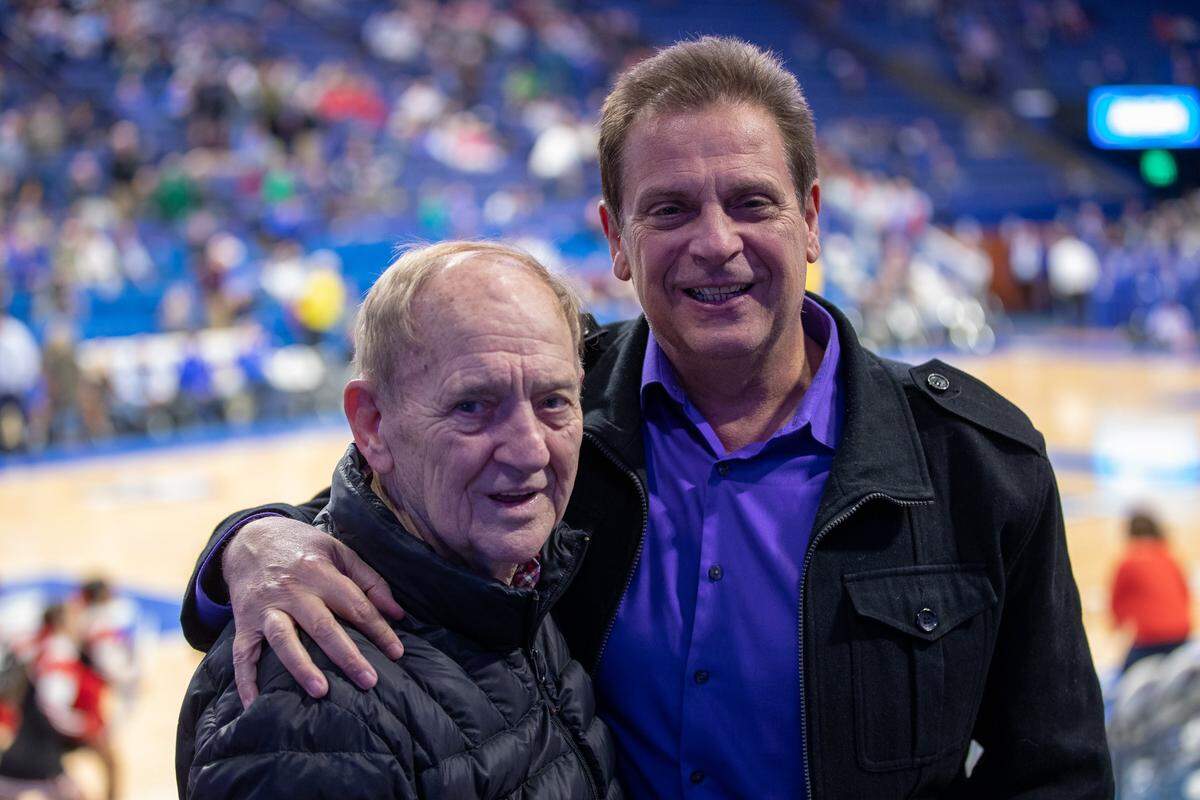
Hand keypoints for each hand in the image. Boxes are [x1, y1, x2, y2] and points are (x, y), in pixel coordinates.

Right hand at [222, 516, 405, 707]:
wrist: (249, 538)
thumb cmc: (302, 547)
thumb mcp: (338, 551)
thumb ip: (369, 580)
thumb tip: (397, 613)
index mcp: (318, 571)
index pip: (354, 604)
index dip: (378, 629)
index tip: (397, 653)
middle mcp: (291, 590)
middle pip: (322, 626)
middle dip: (347, 655)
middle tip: (369, 681)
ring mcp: (265, 608)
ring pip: (283, 640)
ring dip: (301, 667)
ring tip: (321, 691)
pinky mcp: (243, 622)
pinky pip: (242, 655)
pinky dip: (245, 681)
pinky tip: (254, 704)